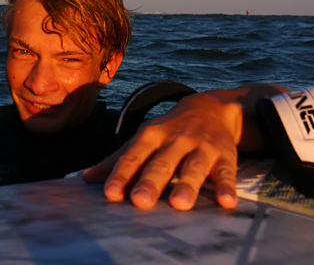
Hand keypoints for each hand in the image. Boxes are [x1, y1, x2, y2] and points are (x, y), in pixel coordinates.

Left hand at [81, 84, 285, 209]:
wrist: (211, 108)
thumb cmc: (169, 130)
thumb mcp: (144, 138)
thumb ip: (118, 159)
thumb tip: (86, 178)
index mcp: (151, 135)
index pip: (133, 156)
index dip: (121, 174)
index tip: (110, 194)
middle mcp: (176, 139)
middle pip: (162, 162)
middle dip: (150, 181)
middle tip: (140, 201)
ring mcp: (202, 147)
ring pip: (194, 167)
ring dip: (187, 185)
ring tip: (179, 204)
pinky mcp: (226, 156)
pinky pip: (227, 172)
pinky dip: (227, 186)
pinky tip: (226, 202)